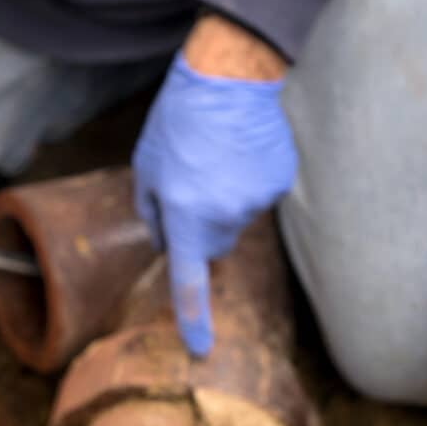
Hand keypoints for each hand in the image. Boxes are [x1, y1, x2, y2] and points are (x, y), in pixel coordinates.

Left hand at [132, 22, 295, 356]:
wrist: (229, 76)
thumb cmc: (178, 122)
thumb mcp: (145, 168)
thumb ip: (151, 213)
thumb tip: (164, 244)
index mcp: (186, 215)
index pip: (189, 280)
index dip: (193, 318)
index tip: (199, 349)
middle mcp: (225, 215)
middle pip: (213, 245)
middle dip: (200, 228)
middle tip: (189, 185)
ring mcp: (258, 200)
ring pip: (235, 219)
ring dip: (222, 201)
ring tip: (215, 159)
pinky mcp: (281, 182)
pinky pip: (257, 197)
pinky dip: (246, 183)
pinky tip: (239, 153)